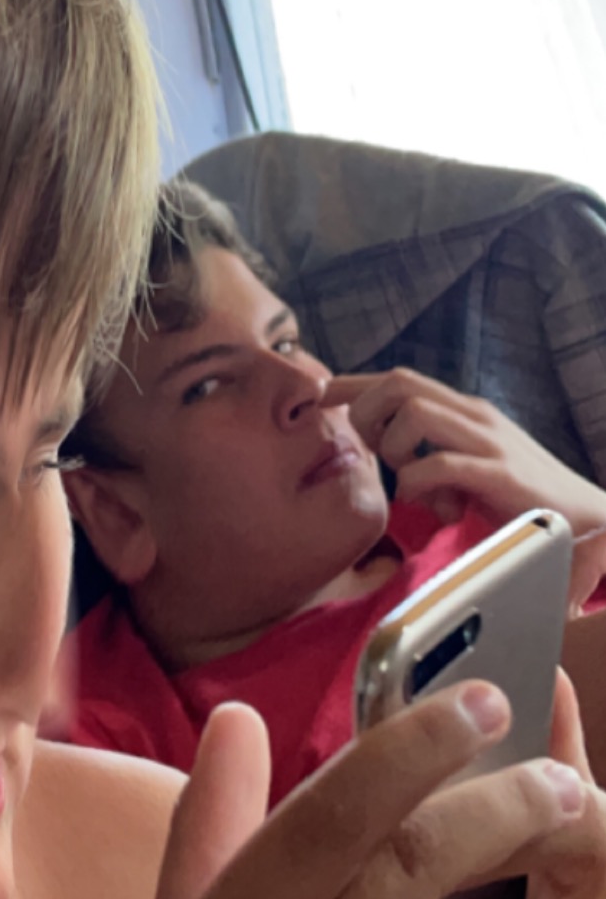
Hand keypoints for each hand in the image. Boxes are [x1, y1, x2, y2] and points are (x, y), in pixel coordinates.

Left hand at [324, 369, 605, 553]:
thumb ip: (432, 453)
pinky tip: (436, 509)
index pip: (398, 379)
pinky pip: (439, 464)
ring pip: (413, 414)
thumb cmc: (522, 497)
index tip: (320, 400)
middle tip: (372, 458)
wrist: (591, 520)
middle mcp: (475, 415)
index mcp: (465, 410)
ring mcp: (490, 441)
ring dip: (395, 451)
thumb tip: (382, 459)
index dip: (353, 385)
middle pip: (398, 383)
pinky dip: (420, 486)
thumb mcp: (469, 466)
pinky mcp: (501, 475)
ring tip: (411, 484)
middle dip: (366, 415)